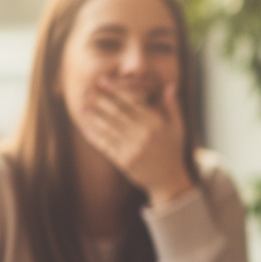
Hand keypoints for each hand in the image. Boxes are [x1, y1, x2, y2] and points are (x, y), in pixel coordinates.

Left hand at [79, 79, 192, 207]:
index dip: (114, 91)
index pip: (131, 103)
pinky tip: (86, 128)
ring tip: (82, 107)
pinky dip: (95, 136)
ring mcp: (132, 149)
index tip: (103, 81)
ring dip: (93, 117)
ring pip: (108, 129)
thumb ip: (173, 105)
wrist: (169, 179)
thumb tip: (171, 85)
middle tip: (85, 91)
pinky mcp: (124, 162)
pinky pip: (106, 146)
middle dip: (99, 101)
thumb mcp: (178, 127)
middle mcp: (143, 135)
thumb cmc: (173, 150)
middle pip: (116, 114)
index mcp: (156, 124)